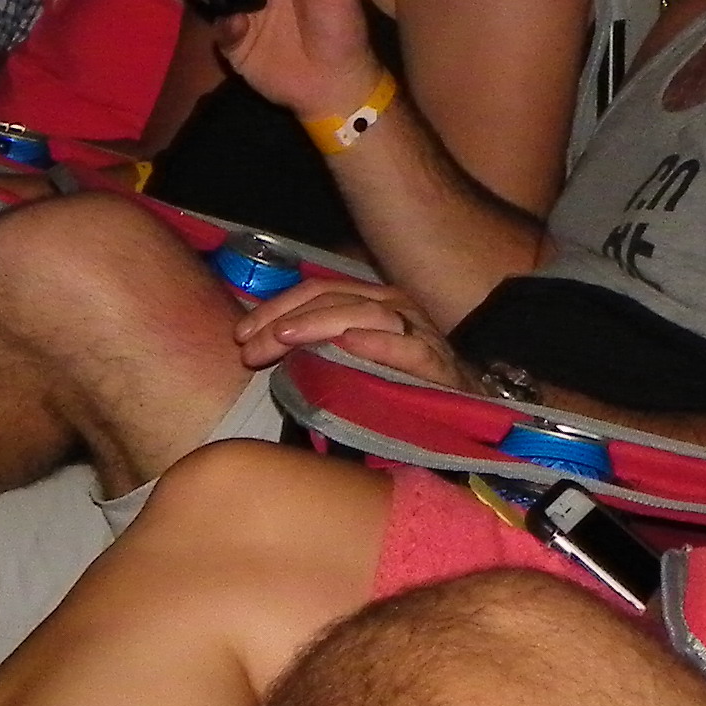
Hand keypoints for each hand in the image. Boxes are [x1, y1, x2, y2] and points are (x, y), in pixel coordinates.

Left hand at [230, 277, 471, 388]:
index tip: (240, 336)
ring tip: (284, 338)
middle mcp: (394, 307)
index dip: (274, 308)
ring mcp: (417, 332)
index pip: (316, 291)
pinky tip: (347, 345)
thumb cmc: (399, 389)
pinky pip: (406, 349)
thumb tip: (261, 347)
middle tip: (248, 348)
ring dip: (318, 325)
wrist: (465, 415)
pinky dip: (376, 344)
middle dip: (284, 320)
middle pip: (331, 297)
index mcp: (370, 302)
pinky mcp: (438, 364)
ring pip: (363, 313)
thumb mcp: (352, 362)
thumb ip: (317, 349)